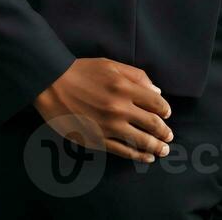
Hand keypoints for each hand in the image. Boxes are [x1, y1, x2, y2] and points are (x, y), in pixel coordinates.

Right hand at [33, 57, 173, 162]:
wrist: (52, 85)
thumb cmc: (82, 71)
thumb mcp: (111, 65)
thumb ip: (136, 76)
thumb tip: (156, 91)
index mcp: (124, 87)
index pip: (155, 103)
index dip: (165, 110)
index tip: (167, 114)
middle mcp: (119, 108)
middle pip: (151, 123)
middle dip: (164, 131)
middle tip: (169, 136)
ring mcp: (108, 126)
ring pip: (140, 141)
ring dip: (156, 147)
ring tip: (163, 150)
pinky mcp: (97, 140)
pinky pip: (123, 152)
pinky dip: (137, 156)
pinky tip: (146, 157)